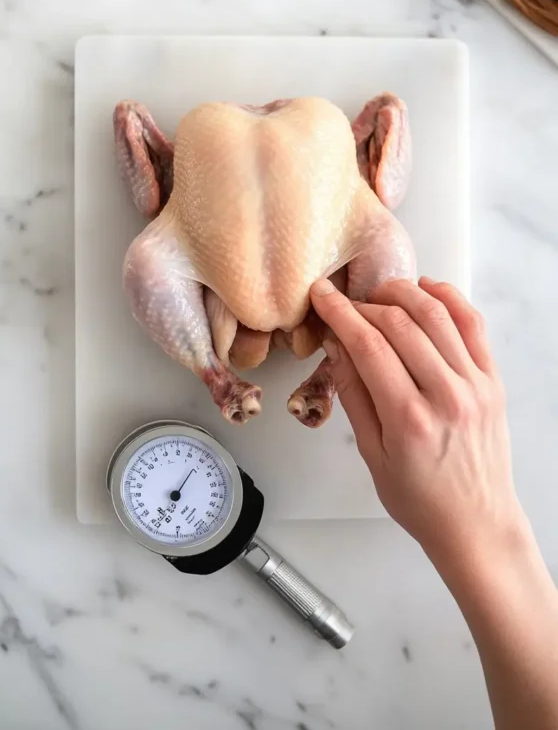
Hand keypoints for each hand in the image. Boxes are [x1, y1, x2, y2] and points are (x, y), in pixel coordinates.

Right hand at [311, 277, 525, 571]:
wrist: (476, 523)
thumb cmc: (420, 499)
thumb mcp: (372, 455)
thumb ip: (354, 395)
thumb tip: (335, 345)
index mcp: (409, 419)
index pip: (368, 346)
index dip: (340, 313)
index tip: (322, 296)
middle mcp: (446, 396)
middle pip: (399, 324)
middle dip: (365, 304)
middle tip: (346, 303)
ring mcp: (475, 384)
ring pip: (436, 314)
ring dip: (402, 293)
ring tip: (379, 295)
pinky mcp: (493, 380)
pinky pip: (473, 324)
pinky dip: (449, 298)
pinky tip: (426, 290)